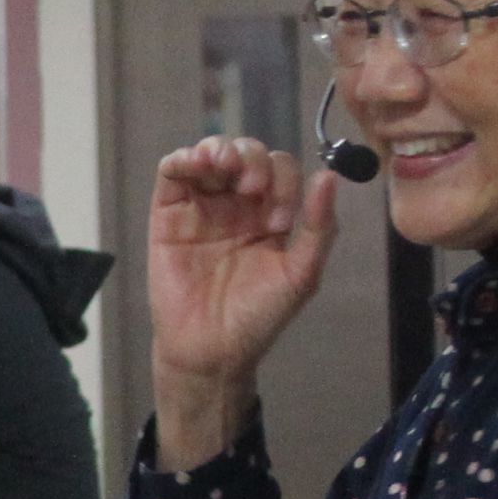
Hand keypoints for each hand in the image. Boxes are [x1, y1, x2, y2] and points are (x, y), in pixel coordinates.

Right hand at [145, 136, 342, 451]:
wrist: (211, 349)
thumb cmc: (257, 317)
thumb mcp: (300, 274)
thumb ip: (319, 227)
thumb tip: (329, 176)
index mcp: (270, 214)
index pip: (281, 171)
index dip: (284, 183)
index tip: (277, 223)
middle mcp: (237, 205)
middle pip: (248, 155)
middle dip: (253, 160)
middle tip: (252, 189)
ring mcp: (202, 207)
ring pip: (212, 154)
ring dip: (221, 149)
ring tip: (223, 165)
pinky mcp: (168, 214)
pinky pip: (173, 173)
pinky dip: (183, 158)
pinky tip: (196, 163)